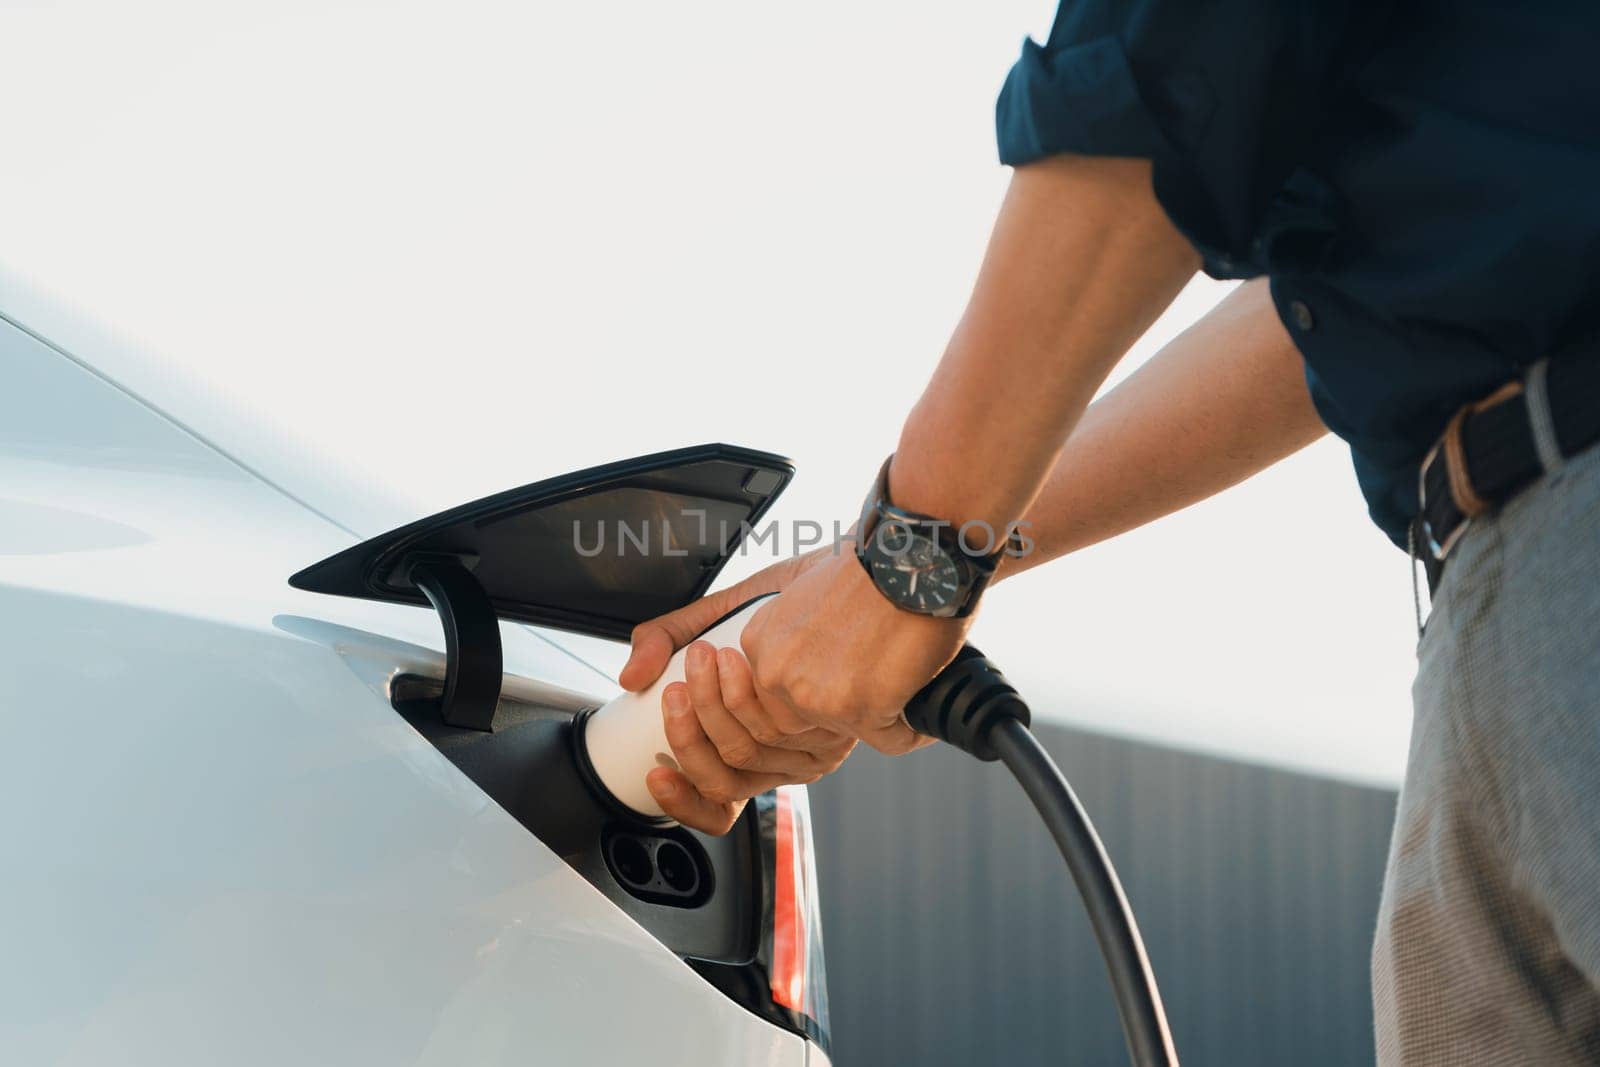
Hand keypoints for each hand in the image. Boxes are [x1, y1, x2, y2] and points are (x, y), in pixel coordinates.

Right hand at [620, 549, 853, 832]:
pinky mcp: (836, 728)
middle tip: (673, 686)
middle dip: (685, 734)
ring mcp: (818, 748)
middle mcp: (794, 761)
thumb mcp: (722, 615)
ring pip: (744, 757)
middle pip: (726, 780)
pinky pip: (775, 736)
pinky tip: (731, 664)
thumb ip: (671, 637)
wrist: (862, 570)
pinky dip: (739, 700)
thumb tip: (630, 679)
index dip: (683, 800)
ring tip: (699, 660)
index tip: (654, 772)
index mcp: (768, 752)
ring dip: (707, 709)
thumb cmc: (799, 597)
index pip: (722, 805)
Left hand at [738, 549, 967, 754]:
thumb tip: (814, 656)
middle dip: (842, 711)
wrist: (909, 553)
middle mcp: (779, 672)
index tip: (842, 679)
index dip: (816, 690)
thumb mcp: (806, 584)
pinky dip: (913, 729)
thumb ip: (794, 631)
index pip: (776, 696)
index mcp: (763, 641)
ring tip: (901, 694)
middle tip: (874, 687)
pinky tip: (923, 706)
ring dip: (877, 720)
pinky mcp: (860, 710)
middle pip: (806, 723)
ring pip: (848, 733)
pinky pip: (891, 740)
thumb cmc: (872, 558)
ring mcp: (816, 696)